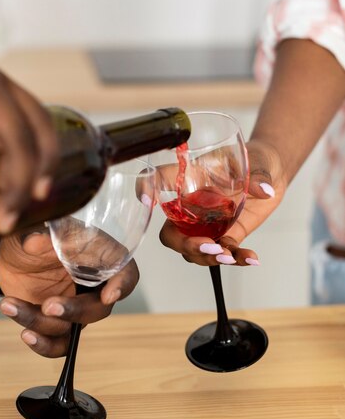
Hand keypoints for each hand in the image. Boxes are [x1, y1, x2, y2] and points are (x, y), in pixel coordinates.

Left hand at [0, 229, 138, 356]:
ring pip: (73, 328)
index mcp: (99, 255)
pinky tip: (26, 334)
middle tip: (48, 305)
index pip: (125, 270)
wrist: (11, 257)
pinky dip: (43, 345)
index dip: (123, 284)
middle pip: (99, 308)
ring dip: (42, 323)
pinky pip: (60, 345)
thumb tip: (34, 240)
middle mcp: (94, 284)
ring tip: (10, 305)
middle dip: (74, 310)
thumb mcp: (34, 229)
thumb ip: (37, 235)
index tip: (109, 295)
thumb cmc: (33, 238)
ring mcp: (77, 306)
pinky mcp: (59, 323)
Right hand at [158, 139, 286, 265]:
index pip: (161, 179)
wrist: (271, 173)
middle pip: (172, 233)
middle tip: (208, 246)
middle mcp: (192, 205)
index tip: (146, 200)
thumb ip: (257, 175)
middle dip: (186, 245)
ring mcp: (207, 223)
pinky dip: (236, 259)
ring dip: (208, 258)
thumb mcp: (254, 161)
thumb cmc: (254, 159)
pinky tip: (251, 258)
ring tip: (229, 256)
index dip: (145, 188)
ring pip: (193, 250)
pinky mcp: (227, 234)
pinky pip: (224, 253)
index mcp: (191, 178)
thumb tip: (264, 190)